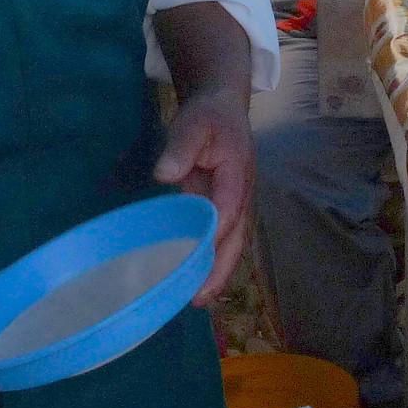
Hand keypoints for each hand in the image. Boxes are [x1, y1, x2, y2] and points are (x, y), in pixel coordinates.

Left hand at [155, 90, 255, 303]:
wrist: (222, 107)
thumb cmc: (208, 116)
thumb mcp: (194, 123)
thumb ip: (181, 147)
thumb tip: (165, 174)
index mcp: (237, 175)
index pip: (228, 210)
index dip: (214, 234)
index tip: (195, 258)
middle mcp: (241, 195)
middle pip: (236, 237)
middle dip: (220, 268)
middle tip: (199, 298)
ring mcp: (234, 203)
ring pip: (231, 243)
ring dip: (216, 271)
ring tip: (197, 299)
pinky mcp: (223, 207)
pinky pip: (220, 238)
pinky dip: (211, 259)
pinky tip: (194, 278)